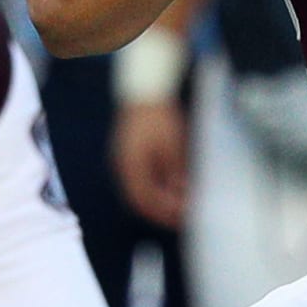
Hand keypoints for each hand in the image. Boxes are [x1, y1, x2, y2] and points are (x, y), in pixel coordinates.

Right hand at [113, 98, 189, 228]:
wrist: (144, 89)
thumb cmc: (158, 115)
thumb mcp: (172, 144)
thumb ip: (175, 171)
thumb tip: (182, 194)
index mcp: (130, 166)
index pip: (145, 200)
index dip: (164, 212)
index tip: (184, 216)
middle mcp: (122, 167)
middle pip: (139, 199)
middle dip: (160, 211)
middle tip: (183, 215)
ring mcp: (124, 161)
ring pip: (139, 190)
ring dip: (158, 200)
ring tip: (180, 203)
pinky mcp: (129, 155)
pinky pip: (141, 179)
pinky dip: (155, 188)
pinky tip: (170, 187)